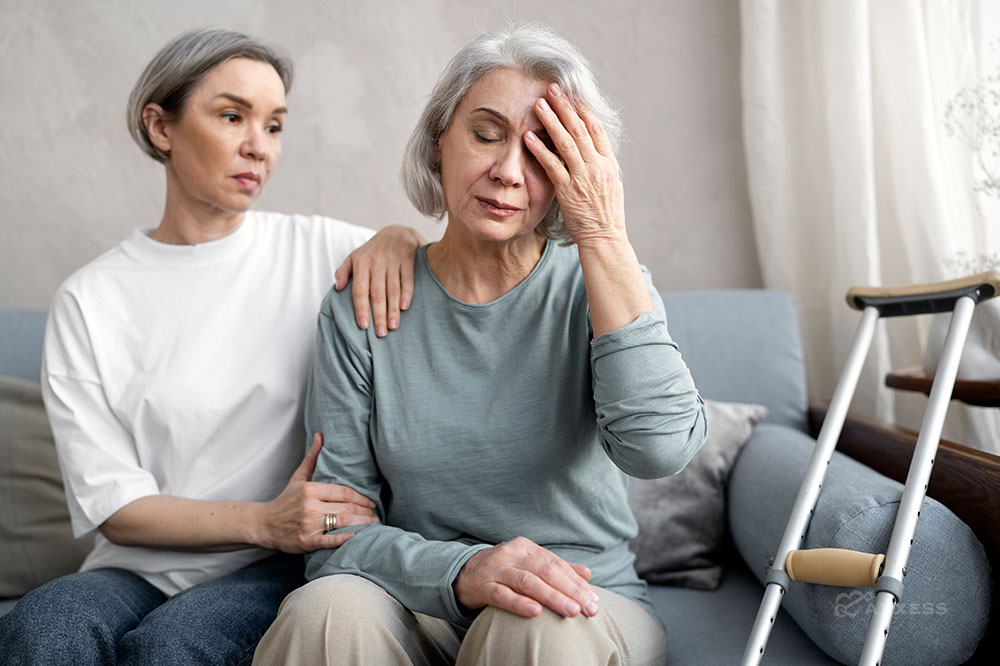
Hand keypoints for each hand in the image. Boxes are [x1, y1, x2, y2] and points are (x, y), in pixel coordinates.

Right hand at [257, 433, 377, 552]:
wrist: (264, 524)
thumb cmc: (286, 500)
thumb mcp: (298, 477)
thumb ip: (312, 458)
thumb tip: (320, 435)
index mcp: (310, 490)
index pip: (344, 493)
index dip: (361, 498)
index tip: (372, 502)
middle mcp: (310, 507)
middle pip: (346, 508)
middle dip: (365, 512)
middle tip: (376, 514)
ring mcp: (308, 525)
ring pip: (342, 523)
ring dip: (361, 524)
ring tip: (373, 524)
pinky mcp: (306, 542)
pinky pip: (329, 541)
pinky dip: (342, 539)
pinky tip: (354, 536)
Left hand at [335, 225, 424, 336]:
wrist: (398, 232)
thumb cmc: (373, 250)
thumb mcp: (355, 256)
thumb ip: (344, 271)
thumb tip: (338, 288)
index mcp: (361, 262)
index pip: (360, 290)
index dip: (361, 308)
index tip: (364, 326)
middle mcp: (377, 262)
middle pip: (377, 293)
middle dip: (379, 315)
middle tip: (381, 333)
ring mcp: (393, 260)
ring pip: (392, 289)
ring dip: (393, 309)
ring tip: (393, 326)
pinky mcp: (408, 259)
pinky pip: (407, 279)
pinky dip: (406, 294)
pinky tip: (404, 308)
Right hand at [453, 537, 598, 618]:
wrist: (463, 573)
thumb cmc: (503, 570)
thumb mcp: (528, 564)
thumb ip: (557, 568)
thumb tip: (587, 574)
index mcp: (526, 547)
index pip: (556, 564)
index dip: (576, 582)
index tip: (594, 599)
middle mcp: (512, 554)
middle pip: (546, 572)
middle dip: (570, 591)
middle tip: (589, 608)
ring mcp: (496, 570)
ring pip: (527, 582)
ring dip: (552, 598)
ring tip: (571, 611)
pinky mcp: (482, 586)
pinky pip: (502, 595)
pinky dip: (519, 603)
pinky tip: (535, 612)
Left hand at [525, 83, 625, 246]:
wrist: (604, 238)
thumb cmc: (605, 215)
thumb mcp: (610, 186)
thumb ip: (599, 166)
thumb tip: (590, 150)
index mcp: (608, 163)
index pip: (596, 129)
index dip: (583, 110)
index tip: (571, 96)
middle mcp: (597, 166)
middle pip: (580, 129)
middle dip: (565, 106)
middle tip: (552, 88)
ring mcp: (582, 177)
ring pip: (566, 142)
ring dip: (551, 120)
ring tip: (538, 104)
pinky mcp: (567, 190)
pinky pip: (552, 165)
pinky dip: (540, 149)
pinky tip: (528, 136)